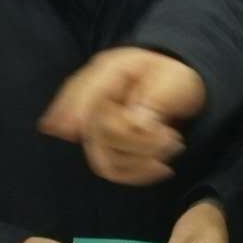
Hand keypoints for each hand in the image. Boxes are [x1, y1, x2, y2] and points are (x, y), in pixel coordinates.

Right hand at [40, 47, 205, 184]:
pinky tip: (161, 167)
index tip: (67, 130)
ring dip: (141, 160)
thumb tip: (138, 124)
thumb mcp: (175, 80)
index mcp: (111, 69)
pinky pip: (112, 169)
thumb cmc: (174, 80)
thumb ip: (157, 97)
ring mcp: (96, 123)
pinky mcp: (103, 146)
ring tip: (174, 145)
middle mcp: (96, 96)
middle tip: (175, 139)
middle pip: (96, 130)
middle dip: (138, 142)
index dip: (73, 109)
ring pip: (102, 156)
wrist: (175, 91)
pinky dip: (137, 173)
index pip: (85, 90)